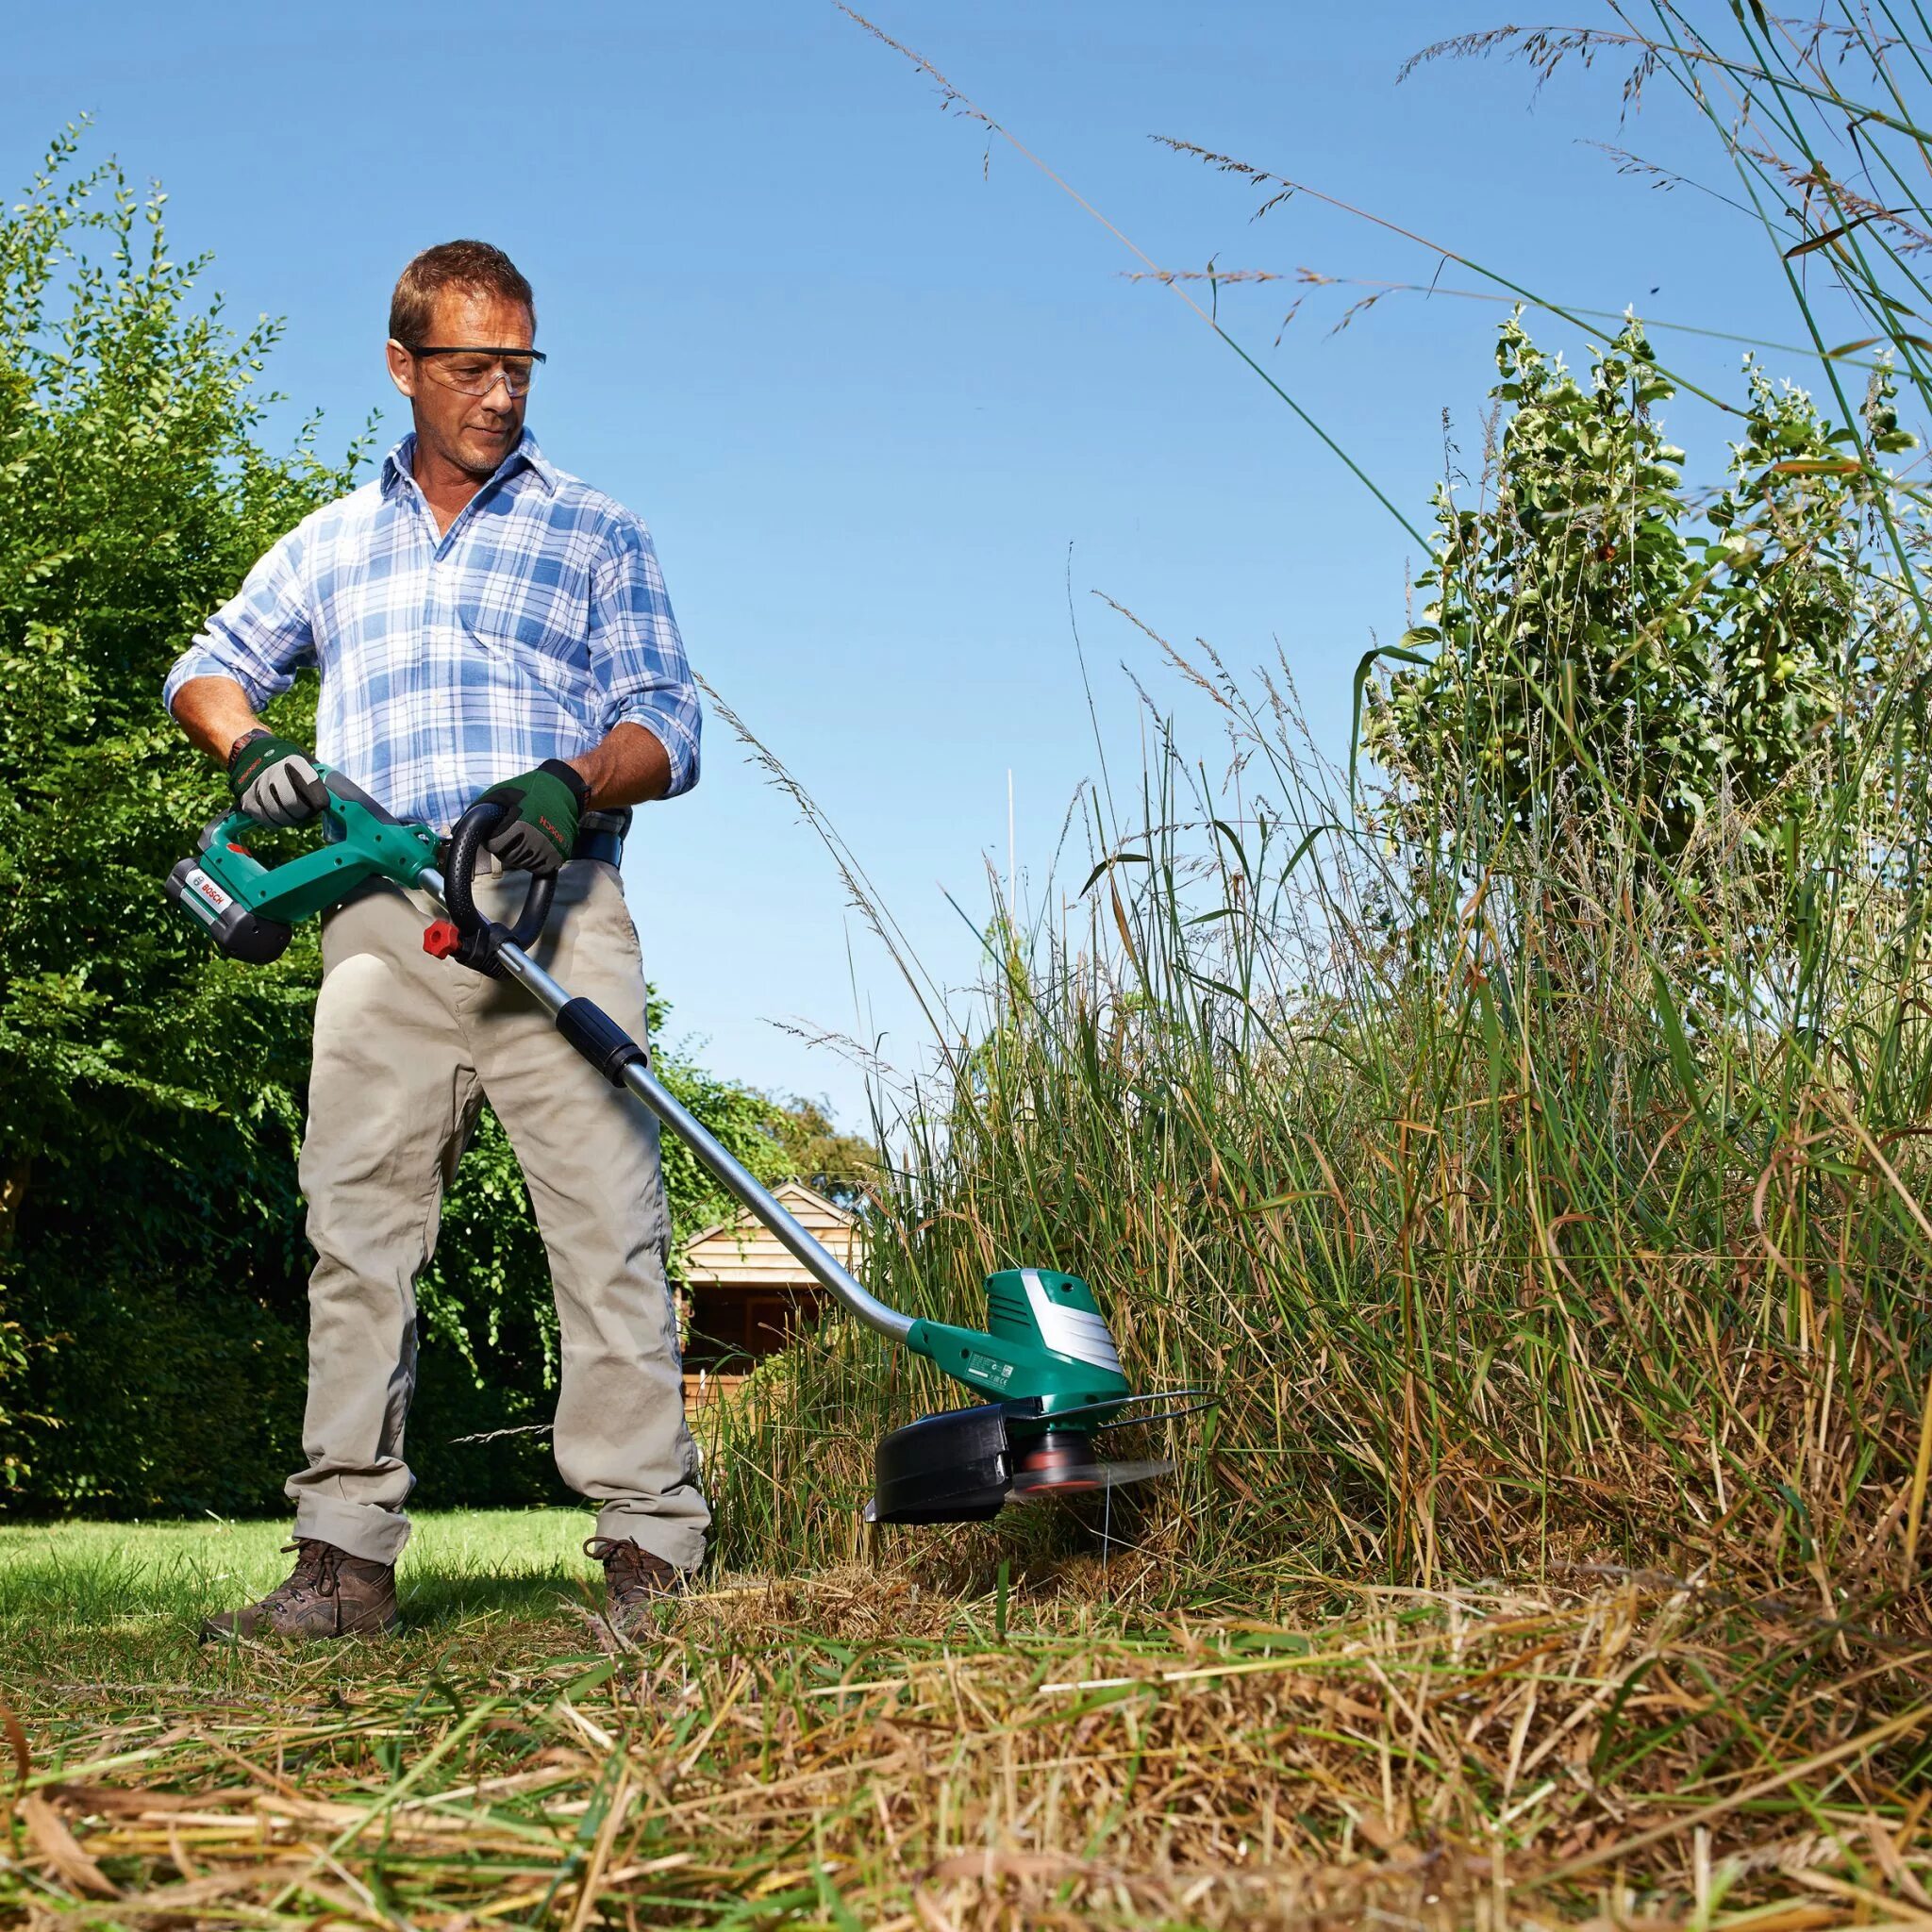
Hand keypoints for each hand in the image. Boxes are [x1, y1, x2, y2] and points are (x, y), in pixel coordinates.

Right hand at [228, 730, 325, 825]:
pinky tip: (280, 814)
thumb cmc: (291, 766)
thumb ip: (322, 779)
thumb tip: (341, 799)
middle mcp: (274, 772)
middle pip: (293, 804)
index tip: (322, 804)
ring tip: (294, 812)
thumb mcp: (307, 764)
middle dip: (304, 812)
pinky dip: (276, 821)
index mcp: (294, 762)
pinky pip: (266, 819)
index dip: (319, 800)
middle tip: (308, 810)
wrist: (254, 754)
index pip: (311, 786)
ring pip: (279, 815)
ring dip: (291, 818)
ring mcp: (259, 786)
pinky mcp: (248, 799)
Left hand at [474, 760, 586, 876]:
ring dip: (521, 852)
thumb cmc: (529, 790)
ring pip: (523, 863)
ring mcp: (548, 850)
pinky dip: (536, 857)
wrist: (564, 791)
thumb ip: (480, 813)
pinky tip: (538, 842)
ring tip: (528, 834)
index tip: (501, 829)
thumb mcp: (499, 794)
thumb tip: (459, 830)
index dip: (495, 838)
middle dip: (507, 846)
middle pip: (508, 857)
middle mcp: (534, 840)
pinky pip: (539, 866)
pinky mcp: (558, 856)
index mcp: (517, 824)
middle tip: (515, 830)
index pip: (495, 846)